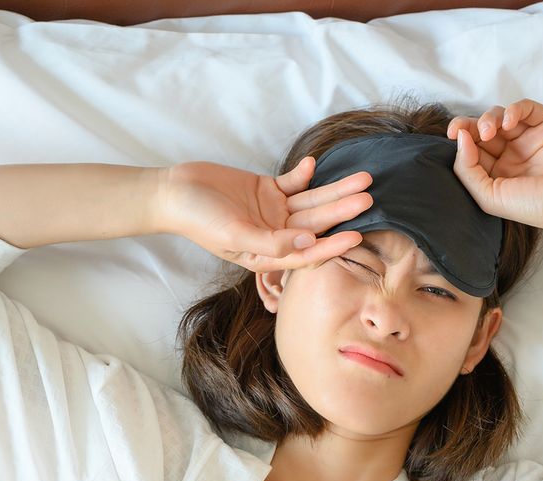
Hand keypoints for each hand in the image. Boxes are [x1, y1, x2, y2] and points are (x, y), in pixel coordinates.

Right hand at [154, 158, 369, 272]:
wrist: (173, 192)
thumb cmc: (198, 219)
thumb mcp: (233, 234)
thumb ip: (270, 242)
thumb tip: (307, 244)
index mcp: (269, 254)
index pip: (308, 253)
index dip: (332, 246)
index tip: (356, 237)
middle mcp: (276, 234)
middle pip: (316, 224)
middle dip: (342, 211)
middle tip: (369, 198)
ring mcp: (274, 211)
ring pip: (312, 202)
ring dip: (335, 191)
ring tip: (362, 179)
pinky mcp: (268, 190)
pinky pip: (294, 182)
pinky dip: (304, 174)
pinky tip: (314, 164)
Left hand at [447, 98, 542, 234]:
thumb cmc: (536, 205)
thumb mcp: (489, 196)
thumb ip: (467, 170)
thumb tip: (460, 138)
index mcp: (498, 172)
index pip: (473, 149)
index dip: (461, 139)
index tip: (454, 136)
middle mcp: (513, 153)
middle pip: (482, 129)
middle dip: (469, 125)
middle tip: (462, 128)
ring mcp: (530, 137)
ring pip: (500, 116)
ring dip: (489, 118)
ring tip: (490, 132)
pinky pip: (525, 107)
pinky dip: (513, 109)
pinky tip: (510, 122)